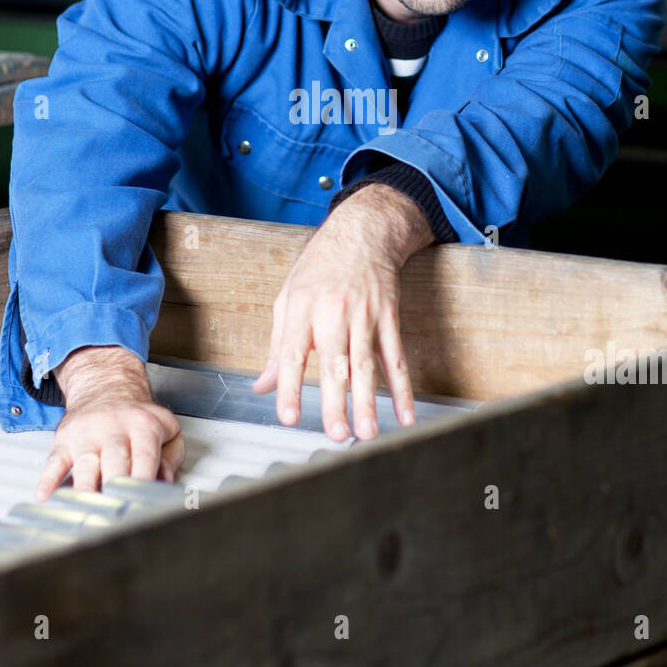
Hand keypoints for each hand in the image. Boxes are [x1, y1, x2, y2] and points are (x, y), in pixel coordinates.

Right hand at [33, 345, 184, 500]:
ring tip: (87, 513)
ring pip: (86, 465)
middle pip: (115, 463)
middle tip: (117, 515)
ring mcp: (88, 434)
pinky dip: (48, 479)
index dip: (144, 483)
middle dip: (115, 490)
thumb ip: (171, 457)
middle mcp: (114, 428)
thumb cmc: (137, 414)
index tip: (142, 505)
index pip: (145, 458)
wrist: (106, 384)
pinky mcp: (65, 440)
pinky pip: (54, 461)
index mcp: (142, 426)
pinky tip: (45, 495)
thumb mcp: (166, 427)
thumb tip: (165, 482)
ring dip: (86, 491)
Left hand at [252, 184, 432, 441]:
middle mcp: (333, 312)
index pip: (291, 353)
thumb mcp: (288, 297)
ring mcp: (365, 316)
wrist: (363, 232)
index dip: (289, 386)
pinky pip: (395, 358)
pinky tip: (404, 413)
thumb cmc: (321, 266)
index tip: (288, 416)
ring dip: (368, 401)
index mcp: (302, 308)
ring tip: (367, 431)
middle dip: (336, 401)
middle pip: (334, 363)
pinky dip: (402, 388)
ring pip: (367, 365)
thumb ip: (277, 344)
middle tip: (336, 433)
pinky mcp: (389, 318)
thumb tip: (263, 384)